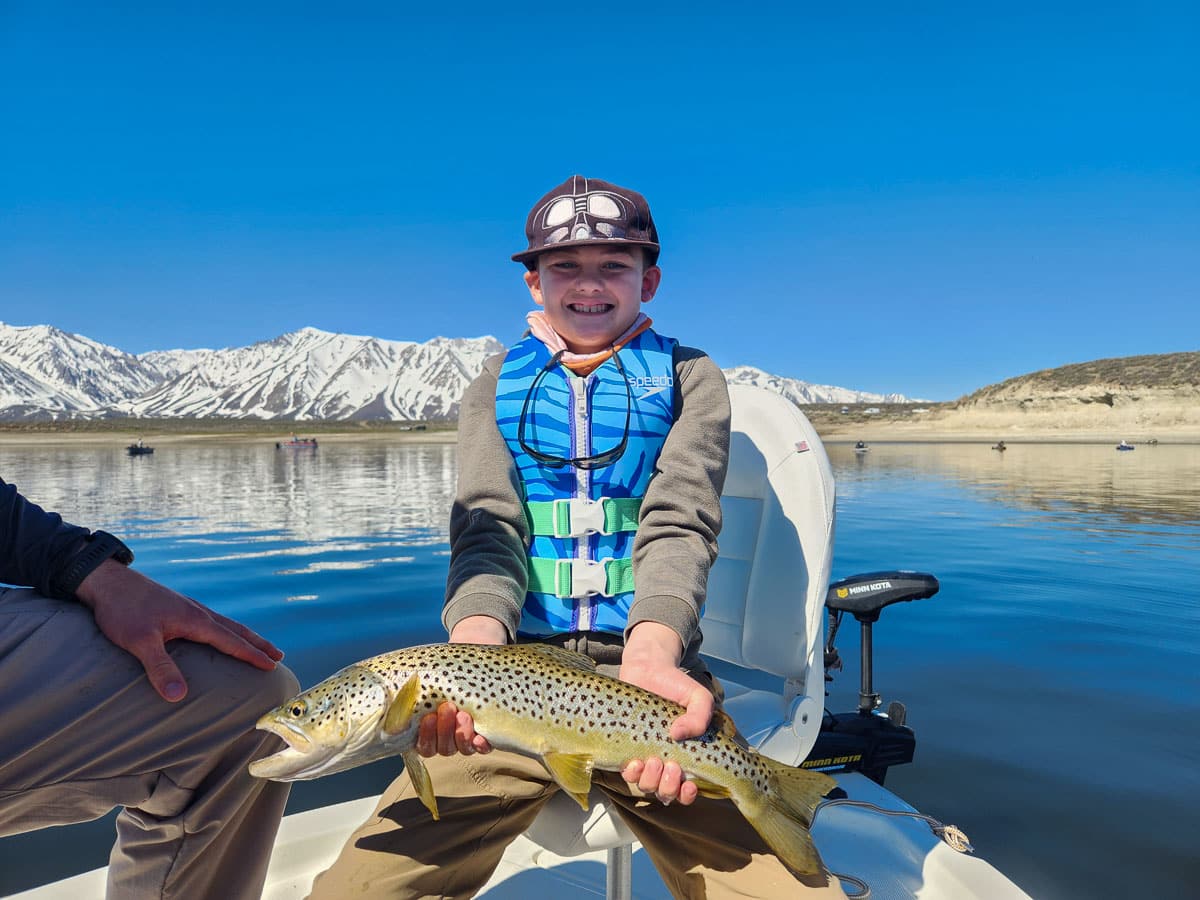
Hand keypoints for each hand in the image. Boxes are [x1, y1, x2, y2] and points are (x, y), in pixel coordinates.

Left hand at [75, 558, 283, 702]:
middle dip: (257, 644)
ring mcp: (188, 607)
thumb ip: (160, 668)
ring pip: (225, 623)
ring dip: (244, 635)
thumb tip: (178, 696)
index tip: (272, 666)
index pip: (231, 641)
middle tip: (279, 655)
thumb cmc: (122, 610)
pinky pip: (212, 620)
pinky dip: (226, 629)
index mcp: (196, 621)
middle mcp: (198, 612)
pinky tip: (219, 632)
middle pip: (236, 630)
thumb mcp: (140, 641)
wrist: (107, 581)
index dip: (252, 655)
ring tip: (257, 644)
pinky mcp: (177, 606)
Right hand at [414, 616, 505, 756]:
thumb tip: (389, 692)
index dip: (425, 737)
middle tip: (447, 708)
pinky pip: (483, 748)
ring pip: (461, 748)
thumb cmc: (449, 666)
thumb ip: (412, 686)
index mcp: (431, 727)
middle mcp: (449, 735)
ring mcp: (469, 735)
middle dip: (444, 730)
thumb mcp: (430, 673)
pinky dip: (481, 745)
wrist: (475, 657)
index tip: (428, 717)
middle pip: (443, 747)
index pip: (423, 745)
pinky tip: (479, 738)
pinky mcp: (489, 732)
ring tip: (463, 714)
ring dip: (461, 734)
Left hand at [618, 622, 713, 805]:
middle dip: (668, 787)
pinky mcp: (625, 748)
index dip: (688, 795)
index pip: (687, 789)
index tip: (689, 785)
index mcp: (686, 755)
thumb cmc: (675, 685)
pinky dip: (631, 773)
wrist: (647, 668)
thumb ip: (700, 716)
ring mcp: (645, 756)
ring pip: (646, 786)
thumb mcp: (698, 697)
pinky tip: (634, 762)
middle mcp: (665, 760)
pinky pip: (626, 773)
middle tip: (670, 765)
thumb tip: (678, 734)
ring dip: (651, 780)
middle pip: (666, 793)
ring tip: (653, 761)